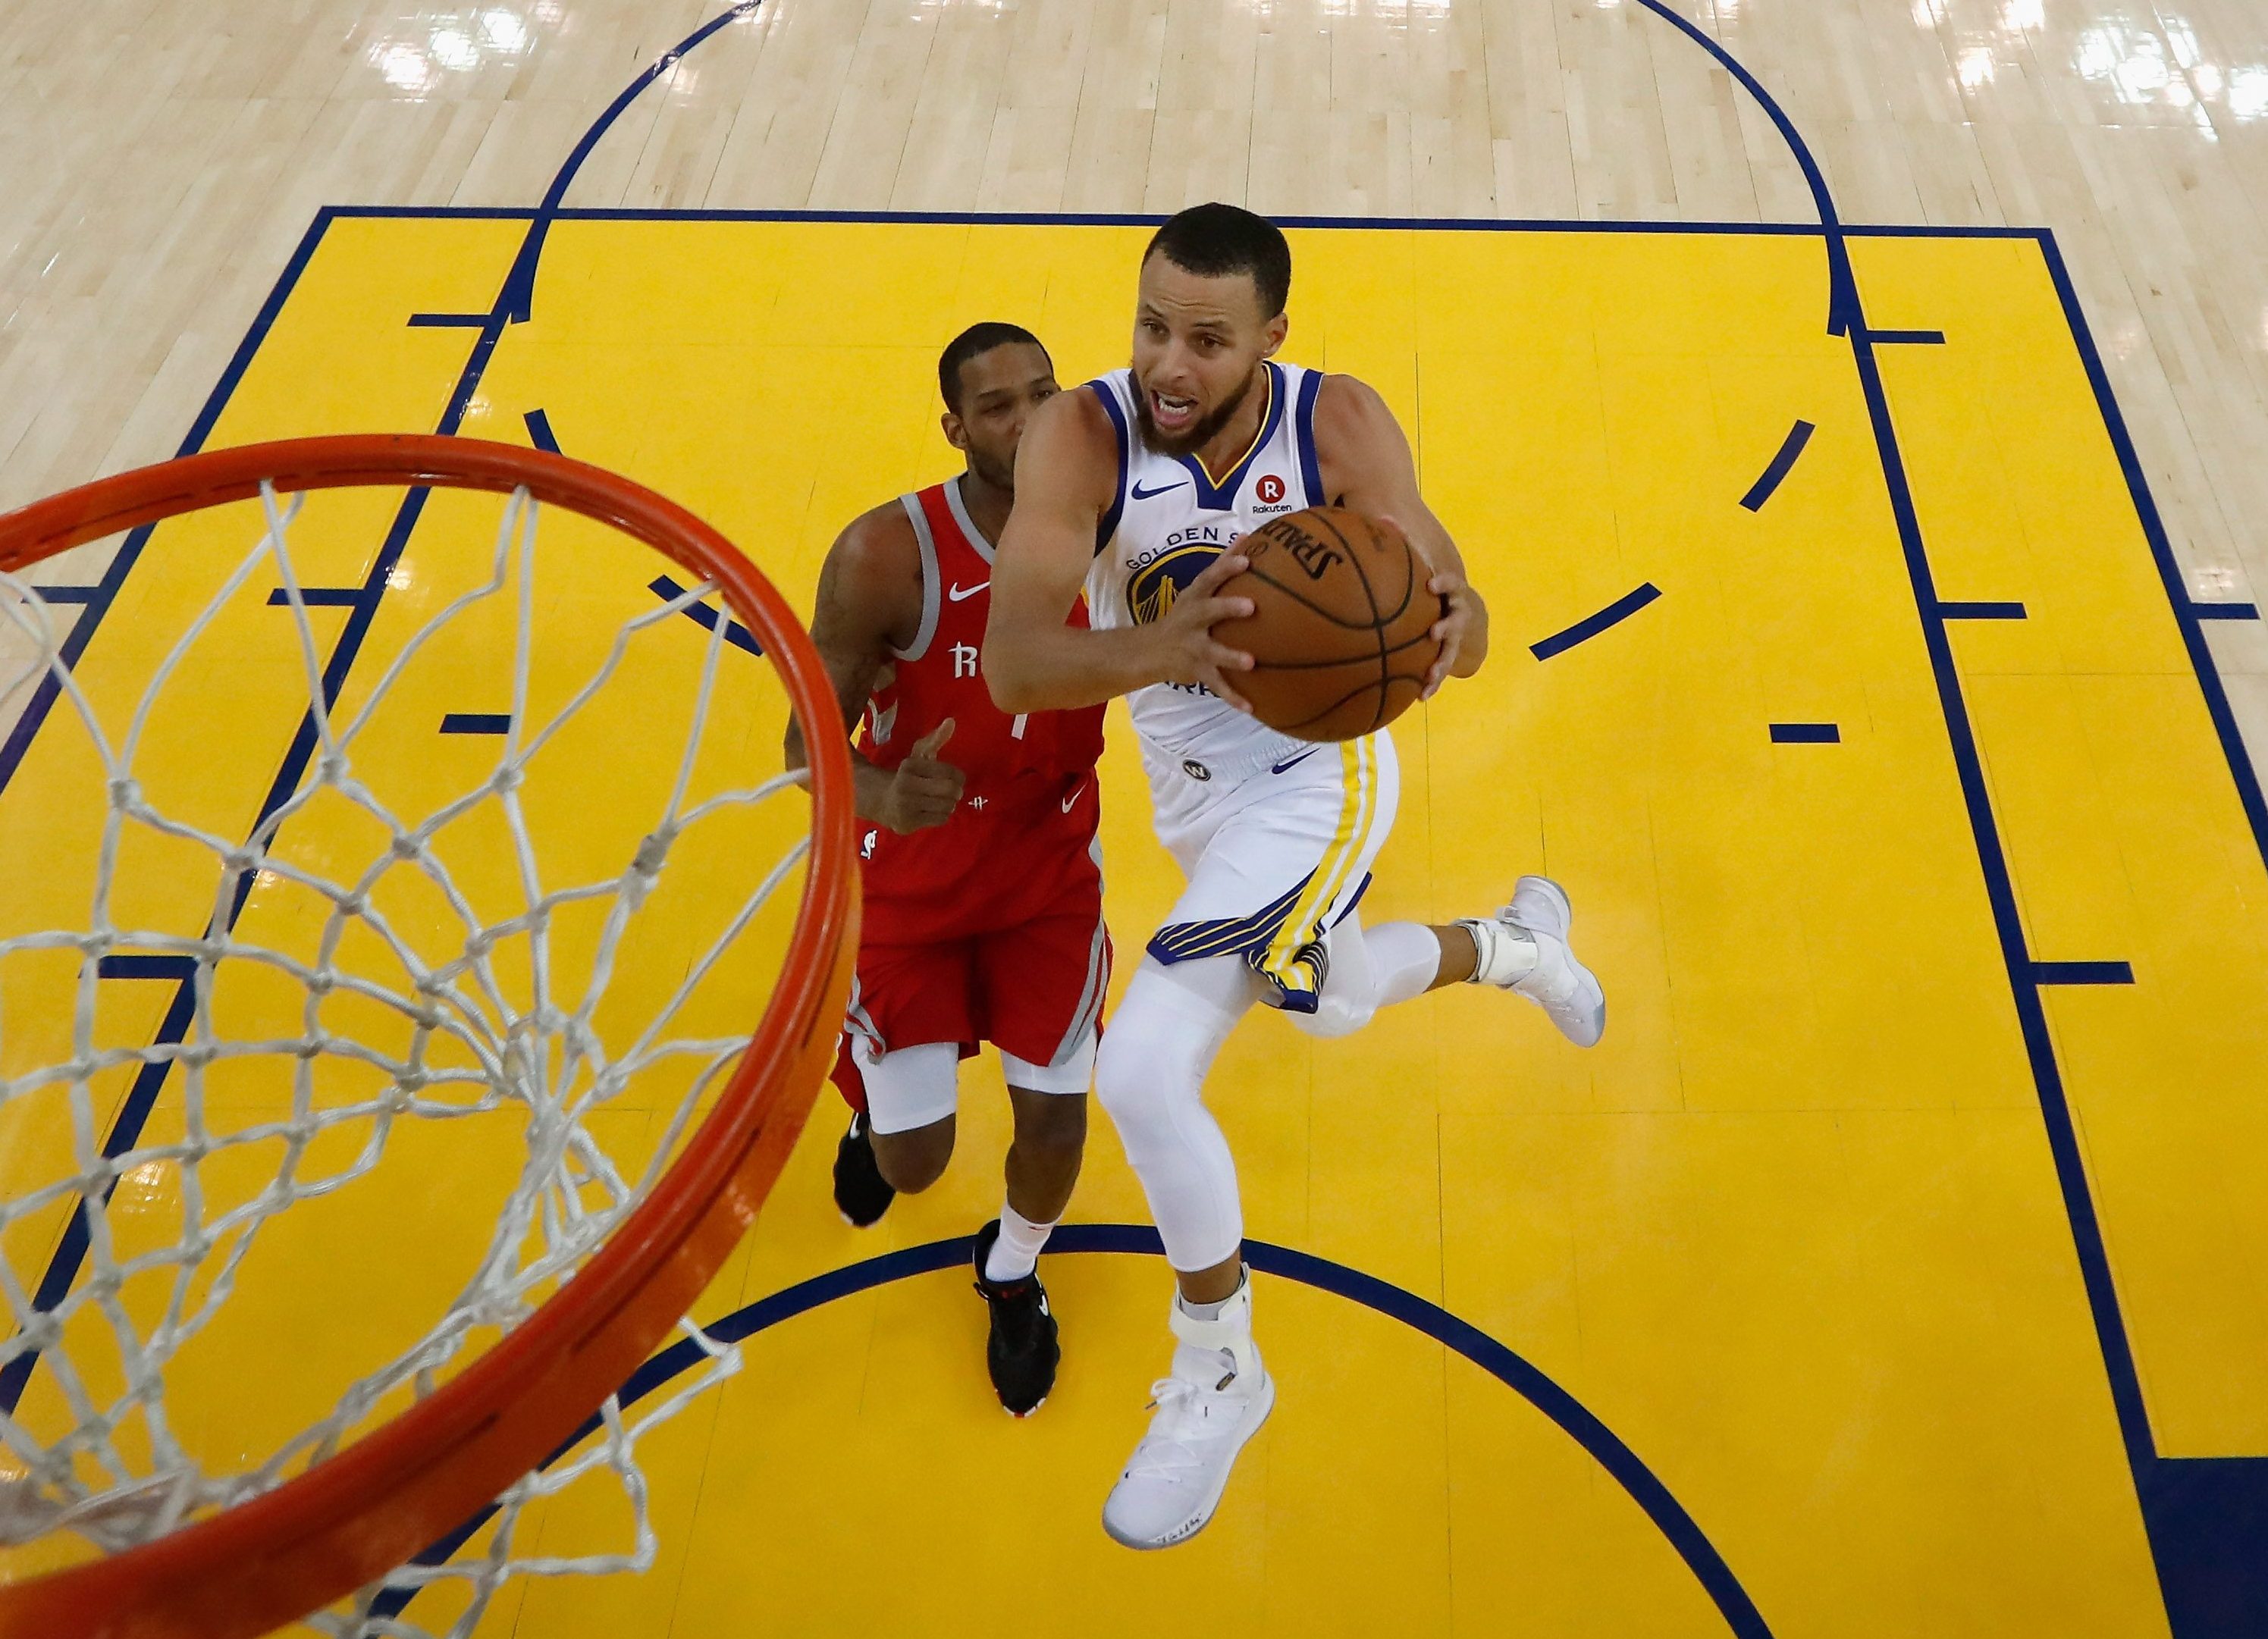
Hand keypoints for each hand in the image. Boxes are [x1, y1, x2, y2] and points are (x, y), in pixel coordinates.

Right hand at [880, 719, 963, 832]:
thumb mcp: (918, 756)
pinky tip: (932, 810)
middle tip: (953, 791)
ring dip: (949, 803)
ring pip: (947, 806)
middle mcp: (906, 785)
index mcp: (910, 766)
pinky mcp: (908, 823)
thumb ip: (936, 739)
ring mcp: (906, 806)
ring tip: (941, 800)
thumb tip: (952, 721)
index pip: (949, 771)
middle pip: (950, 790)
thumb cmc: (906, 776)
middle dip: (956, 791)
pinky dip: (942, 815)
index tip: (956, 778)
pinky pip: (940, 819)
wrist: (879, 800)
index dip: (958, 776)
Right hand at [1154, 550, 1257, 712]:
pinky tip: (1251, 707)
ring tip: (1251, 662)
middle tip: (1251, 606)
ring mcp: (1192, 647)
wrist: (1149, 651)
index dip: (1226, 567)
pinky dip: (1233, 697)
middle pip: (1208, 611)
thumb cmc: (1184, 615)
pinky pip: (1216, 685)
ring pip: (1212, 651)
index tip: (1246, 558)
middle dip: (1227, 608)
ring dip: (1230, 656)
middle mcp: (1192, 620)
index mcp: (1194, 599)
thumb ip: (1223, 565)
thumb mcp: (1198, 589)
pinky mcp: (1196, 671)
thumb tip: (1248, 536)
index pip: (1209, 577)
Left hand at [1382, 514, 1474, 698]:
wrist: (1468, 612)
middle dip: (1448, 627)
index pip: (1451, 584)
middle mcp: (1456, 614)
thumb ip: (1404, 544)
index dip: (1444, 583)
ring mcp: (1455, 638)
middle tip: (1435, 632)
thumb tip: (1381, 518)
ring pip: (1451, 652)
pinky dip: (1432, 683)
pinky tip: (1420, 697)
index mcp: (1449, 592)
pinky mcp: (1447, 656)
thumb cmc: (1434, 586)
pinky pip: (1440, 671)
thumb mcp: (1423, 566)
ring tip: (1430, 674)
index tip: (1431, 585)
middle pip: (1458, 620)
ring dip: (1441, 662)